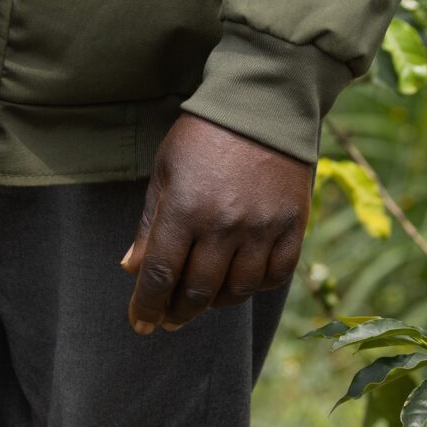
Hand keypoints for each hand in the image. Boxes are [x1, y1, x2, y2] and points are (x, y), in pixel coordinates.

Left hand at [121, 113, 312, 334]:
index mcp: (185, 208)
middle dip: (178, 312)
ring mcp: (263, 227)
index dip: (147, 306)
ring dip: (215, 302)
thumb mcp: (166, 169)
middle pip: (198, 291)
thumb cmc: (204, 134)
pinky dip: (257, 286)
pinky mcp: (294, 225)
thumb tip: (132, 268)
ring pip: (237, 291)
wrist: (263, 103)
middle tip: (169, 318)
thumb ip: (149, 222)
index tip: (140, 323)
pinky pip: (276, 276)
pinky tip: (242, 280)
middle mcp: (224, 224)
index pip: (160, 275)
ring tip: (203, 297)